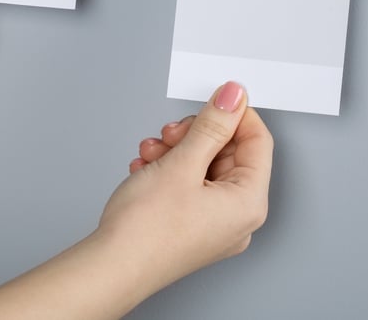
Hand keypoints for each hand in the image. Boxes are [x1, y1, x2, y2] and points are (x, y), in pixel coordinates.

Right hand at [98, 82, 272, 288]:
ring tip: (151, 153)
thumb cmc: (146, 231)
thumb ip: (212, 125)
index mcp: (248, 204)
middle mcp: (237, 219)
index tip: (215, 99)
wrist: (110, 268)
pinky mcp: (191, 227)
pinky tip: (146, 169)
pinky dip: (169, 171)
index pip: (258, 142)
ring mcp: (214, 226)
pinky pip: (190, 186)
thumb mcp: (183, 162)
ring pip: (204, 168)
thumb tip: (233, 99)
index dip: (235, 115)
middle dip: (195, 136)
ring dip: (177, 151)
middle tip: (172, 133)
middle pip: (228, 154)